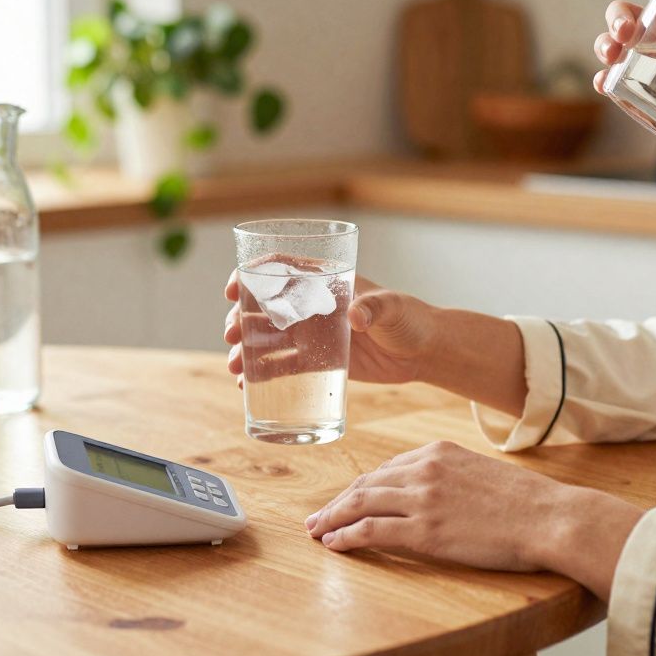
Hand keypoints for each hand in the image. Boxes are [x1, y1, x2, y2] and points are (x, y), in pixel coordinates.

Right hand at [224, 269, 438, 387]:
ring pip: (267, 337)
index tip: (234, 288)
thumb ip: (375, 308)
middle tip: (231, 334)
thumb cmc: (411, 318)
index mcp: (326, 282)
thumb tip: (356, 314)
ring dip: (245, 349)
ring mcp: (313, 333)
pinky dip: (262, 374)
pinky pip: (283, 366)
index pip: (282, 268)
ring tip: (234, 367)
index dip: (252, 273)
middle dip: (240, 318)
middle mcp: (312, 305)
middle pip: (264, 305)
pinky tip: (246, 387)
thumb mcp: (393, 308)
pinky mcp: (318, 360)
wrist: (424, 352)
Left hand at [304, 441, 568, 571]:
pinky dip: (346, 537)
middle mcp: (424, 469)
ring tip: (317, 531)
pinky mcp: (424, 530)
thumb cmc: (525, 502)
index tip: (347, 499)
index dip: (361, 487)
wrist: (548, 517)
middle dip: (337, 501)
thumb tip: (430, 495)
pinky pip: (371, 531)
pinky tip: (334, 544)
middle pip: (366, 483)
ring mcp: (422, 499)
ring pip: (360, 504)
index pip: (386, 469)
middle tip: (317, 516)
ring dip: (332, 518)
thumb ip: (449, 476)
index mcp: (437, 451)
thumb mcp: (480, 473)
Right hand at [592, 0, 655, 94]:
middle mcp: (645, 20)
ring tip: (613, 55)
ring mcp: (630, 45)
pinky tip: (604, 84)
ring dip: (606, 43)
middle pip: (621, 9)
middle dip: (619, 17)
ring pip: (609, 37)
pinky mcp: (625, 69)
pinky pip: (608, 71)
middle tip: (627, 30)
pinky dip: (603, 77)